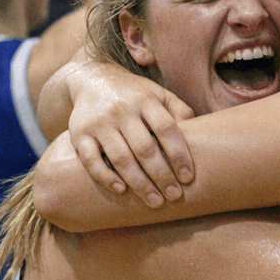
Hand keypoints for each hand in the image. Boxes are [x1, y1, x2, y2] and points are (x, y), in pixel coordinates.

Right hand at [65, 61, 193, 205]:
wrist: (91, 78)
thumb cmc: (132, 93)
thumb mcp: (157, 93)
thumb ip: (178, 110)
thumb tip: (200, 133)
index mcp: (145, 100)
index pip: (166, 129)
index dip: (179, 154)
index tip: (187, 177)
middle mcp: (122, 110)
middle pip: (145, 148)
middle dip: (162, 176)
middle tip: (174, 196)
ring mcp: (99, 123)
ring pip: (120, 158)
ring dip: (139, 183)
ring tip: (154, 201)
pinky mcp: (79, 134)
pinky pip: (90, 160)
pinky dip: (105, 177)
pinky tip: (121, 190)